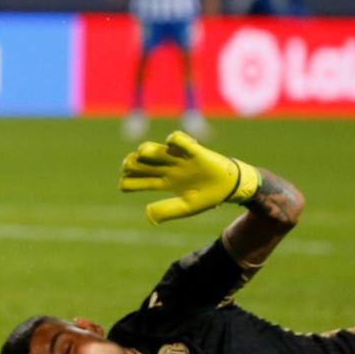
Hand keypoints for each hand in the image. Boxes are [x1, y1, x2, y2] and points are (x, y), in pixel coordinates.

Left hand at [119, 130, 259, 224]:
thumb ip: (168, 210)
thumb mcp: (187, 207)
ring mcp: (178, 158)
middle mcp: (167, 168)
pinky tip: (173, 146)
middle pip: (141, 163)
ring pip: (155, 150)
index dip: (128, 182)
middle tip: (128, 166)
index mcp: (164, 182)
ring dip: (146, 150)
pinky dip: (173, 140)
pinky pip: (177, 140)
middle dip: (131, 163)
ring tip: (143, 153)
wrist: (230, 187)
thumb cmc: (208, 197)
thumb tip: (147, 214)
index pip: (139, 181)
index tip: (124, 185)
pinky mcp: (192, 150)